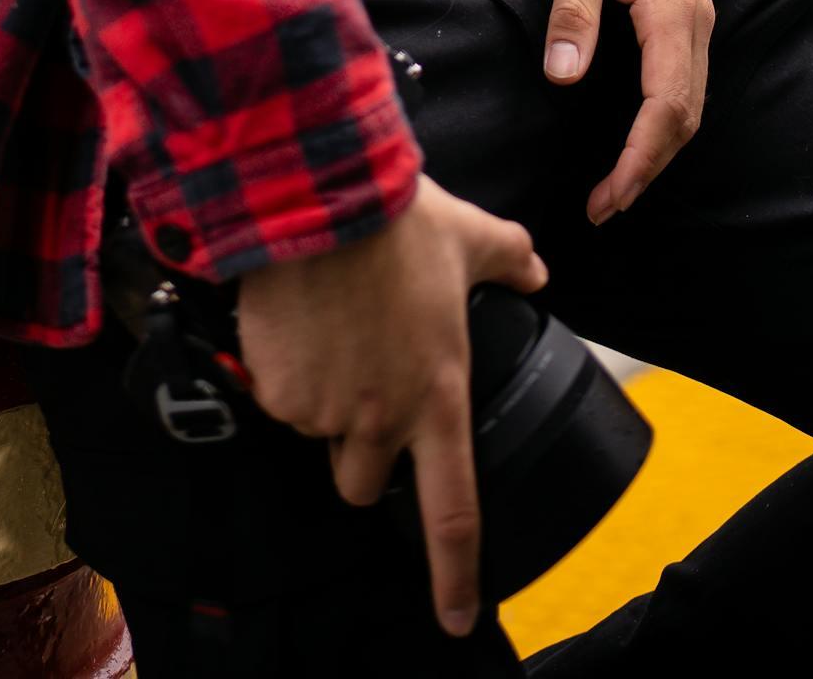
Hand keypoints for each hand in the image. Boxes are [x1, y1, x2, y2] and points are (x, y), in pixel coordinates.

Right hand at [236, 177, 545, 638]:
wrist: (317, 194)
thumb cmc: (399, 219)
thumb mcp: (468, 236)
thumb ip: (509, 258)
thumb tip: (535, 269)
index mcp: (439, 396)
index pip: (452, 513)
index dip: (456, 576)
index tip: (457, 618)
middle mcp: (382, 418)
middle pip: (362, 482)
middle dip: (359, 452)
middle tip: (361, 390)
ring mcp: (325, 409)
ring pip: (316, 434)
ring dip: (321, 403)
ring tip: (328, 332)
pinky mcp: (277, 390)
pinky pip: (278, 400)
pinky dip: (283, 373)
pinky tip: (295, 323)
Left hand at [547, 0, 713, 224]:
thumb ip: (573, 10)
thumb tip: (564, 76)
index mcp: (673, 9)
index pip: (666, 107)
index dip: (638, 160)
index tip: (607, 197)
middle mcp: (697, 21)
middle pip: (686, 117)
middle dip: (647, 169)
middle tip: (603, 206)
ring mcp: (698, 17)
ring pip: (690, 103)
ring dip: (658, 149)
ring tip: (615, 186)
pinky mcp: (689, 13)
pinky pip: (686, 81)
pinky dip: (665, 120)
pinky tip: (635, 137)